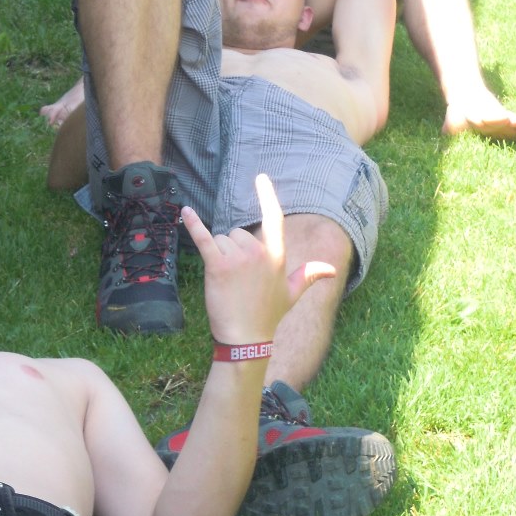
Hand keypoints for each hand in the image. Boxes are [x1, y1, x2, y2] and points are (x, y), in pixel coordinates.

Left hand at [182, 174, 333, 343]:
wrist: (246, 338)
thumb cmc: (268, 316)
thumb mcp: (292, 294)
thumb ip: (308, 275)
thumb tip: (330, 269)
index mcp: (277, 255)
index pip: (274, 218)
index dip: (267, 196)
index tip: (261, 177)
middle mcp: (259, 252)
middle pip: (236, 234)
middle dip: (232, 251)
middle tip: (236, 280)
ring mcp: (238, 258)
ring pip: (220, 241)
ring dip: (218, 257)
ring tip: (227, 283)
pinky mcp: (217, 265)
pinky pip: (203, 238)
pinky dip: (192, 225)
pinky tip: (185, 212)